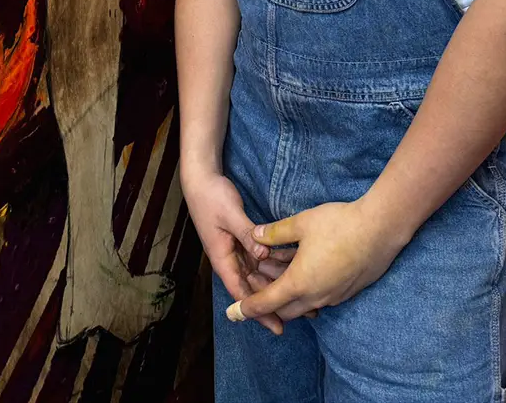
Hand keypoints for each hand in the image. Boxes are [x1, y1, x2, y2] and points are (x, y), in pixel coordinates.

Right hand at [181, 169, 294, 334]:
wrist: (202, 180)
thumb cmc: (211, 197)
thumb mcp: (229, 214)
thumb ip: (246, 233)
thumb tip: (264, 254)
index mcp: (222, 258)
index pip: (242, 292)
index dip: (260, 310)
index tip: (278, 325)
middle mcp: (230, 259)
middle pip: (253, 287)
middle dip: (274, 301)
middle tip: (302, 313)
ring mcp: (237, 250)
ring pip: (259, 273)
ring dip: (278, 283)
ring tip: (303, 295)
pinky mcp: (244, 240)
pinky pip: (261, 257)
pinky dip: (275, 263)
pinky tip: (294, 266)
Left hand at [230, 198, 405, 324]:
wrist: (380, 229)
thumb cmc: (339, 224)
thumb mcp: (302, 223)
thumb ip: (275, 232)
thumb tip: (255, 235)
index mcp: (298, 283)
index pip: (265, 302)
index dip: (247, 308)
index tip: (233, 312)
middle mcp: (315, 297)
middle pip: (283, 310)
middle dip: (267, 301)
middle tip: (258, 283)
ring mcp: (333, 297)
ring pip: (303, 304)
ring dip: (289, 292)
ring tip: (281, 268)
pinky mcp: (347, 292)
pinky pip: (320, 297)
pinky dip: (307, 289)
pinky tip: (308, 266)